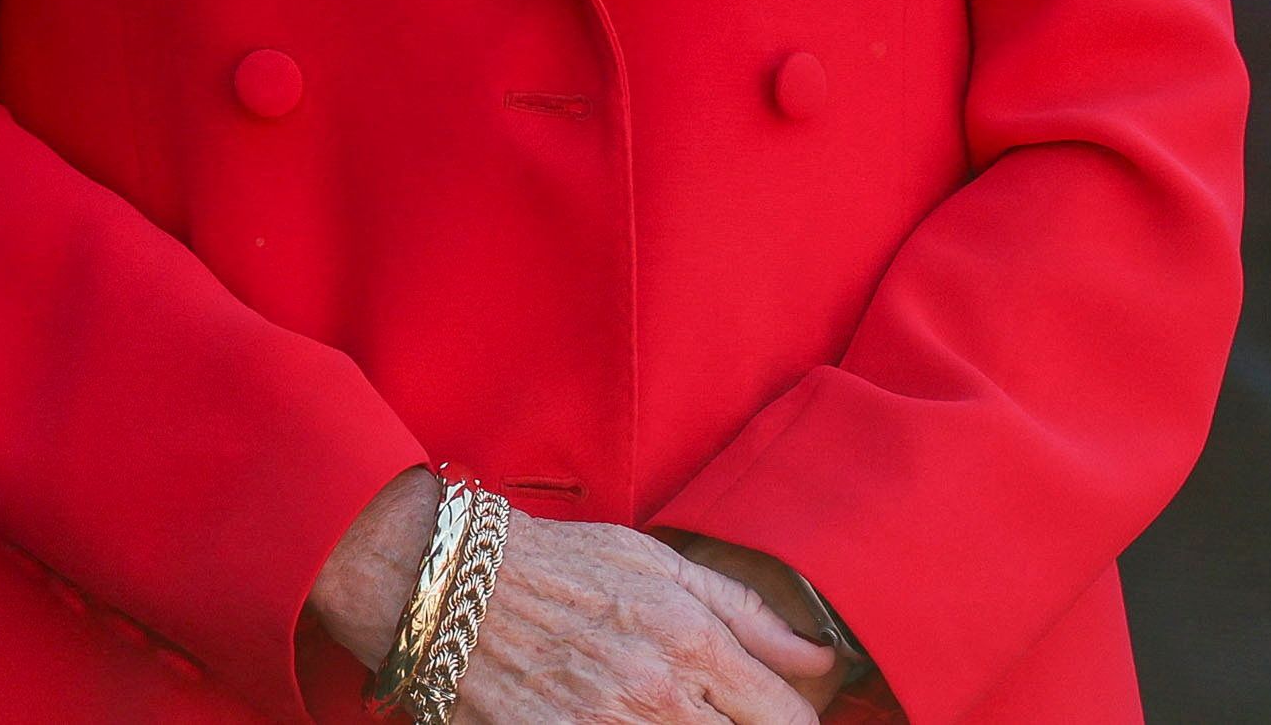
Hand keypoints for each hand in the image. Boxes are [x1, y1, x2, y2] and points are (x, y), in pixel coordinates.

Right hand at [313, 479, 834, 724]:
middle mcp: (660, 691)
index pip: (786, 717)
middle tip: (707, 707)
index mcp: (692, 639)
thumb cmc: (559, 565)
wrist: (450, 582)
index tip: (772, 714)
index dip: (792, 722)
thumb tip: (820, 660)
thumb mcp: (656, 562)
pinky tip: (622, 718)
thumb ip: (746, 611)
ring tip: (660, 709)